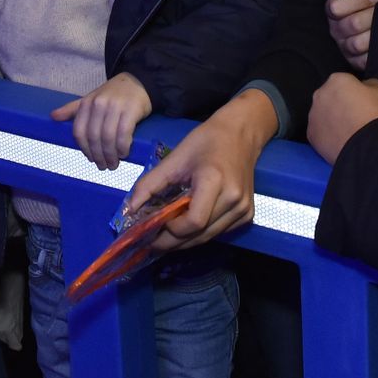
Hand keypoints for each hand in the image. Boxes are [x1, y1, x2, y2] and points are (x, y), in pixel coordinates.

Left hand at [52, 72, 152, 169]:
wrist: (137, 82)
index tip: (90, 159)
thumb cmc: (112, 94)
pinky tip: (124, 153)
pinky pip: (124, 134)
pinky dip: (122, 147)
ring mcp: (115, 107)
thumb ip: (72, 109)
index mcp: (86, 103)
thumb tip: (53, 117)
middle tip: (103, 166)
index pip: (79, 131)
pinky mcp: (131, 110)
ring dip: (110, 155)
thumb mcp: (91, 99)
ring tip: (113, 164)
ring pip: (108, 137)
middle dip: (98, 156)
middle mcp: (98, 104)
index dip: (84, 149)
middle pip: (93, 137)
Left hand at [122, 88, 279, 250]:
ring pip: (208, 237)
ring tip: (164, 237)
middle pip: (199, 235)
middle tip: (151, 242)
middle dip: (172, 242)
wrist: (240, 135)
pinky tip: (186, 227)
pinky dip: (200, 234)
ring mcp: (243, 209)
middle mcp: (233, 199)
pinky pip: (218, 232)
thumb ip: (150, 184)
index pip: (193, 221)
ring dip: (185, 241)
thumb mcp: (174, 158)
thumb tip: (130, 208)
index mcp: (214, 181)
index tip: (152, 229)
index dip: (171, 231)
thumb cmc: (205, 142)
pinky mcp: (247, 215)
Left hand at [308, 73, 377, 165]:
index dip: (354, 92)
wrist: (369, 145)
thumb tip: (364, 87)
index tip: (363, 102)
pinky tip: (341, 141)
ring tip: (348, 131)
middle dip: (340, 104)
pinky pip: (320, 131)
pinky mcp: (311, 134)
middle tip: (355, 117)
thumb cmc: (376, 114)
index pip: (344, 82)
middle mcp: (319, 94)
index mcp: (336, 80)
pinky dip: (328, 135)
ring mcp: (313, 115)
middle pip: (330, 96)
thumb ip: (370, 83)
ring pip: (323, 114)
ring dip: (332, 119)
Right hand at [326, 0, 377, 71]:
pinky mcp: (356, 62)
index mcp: (334, 9)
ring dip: (376, 33)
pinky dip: (377, 50)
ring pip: (357, 43)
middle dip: (371, 16)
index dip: (356, 1)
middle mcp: (336, 29)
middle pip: (351, 25)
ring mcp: (345, 47)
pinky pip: (365, 60)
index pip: (335, 7)